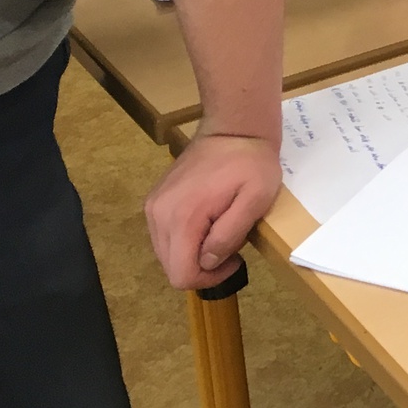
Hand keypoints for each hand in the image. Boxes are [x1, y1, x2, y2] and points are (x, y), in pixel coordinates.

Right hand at [144, 131, 280, 289]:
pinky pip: (164, 235)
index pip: (180, 274)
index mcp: (182, 217)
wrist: (233, 128)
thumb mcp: (255, 199)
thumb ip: (229, 234)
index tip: (233, 259)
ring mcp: (153, 206)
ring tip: (219, 230)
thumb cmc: (250, 162)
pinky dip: (184, 239)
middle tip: (229, 246)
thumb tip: (208, 261)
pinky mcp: (155, 200)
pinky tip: (207, 222)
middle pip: (171, 267)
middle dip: (202, 266)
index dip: (209, 278)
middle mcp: (158, 214)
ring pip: (166, 253)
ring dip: (193, 252)